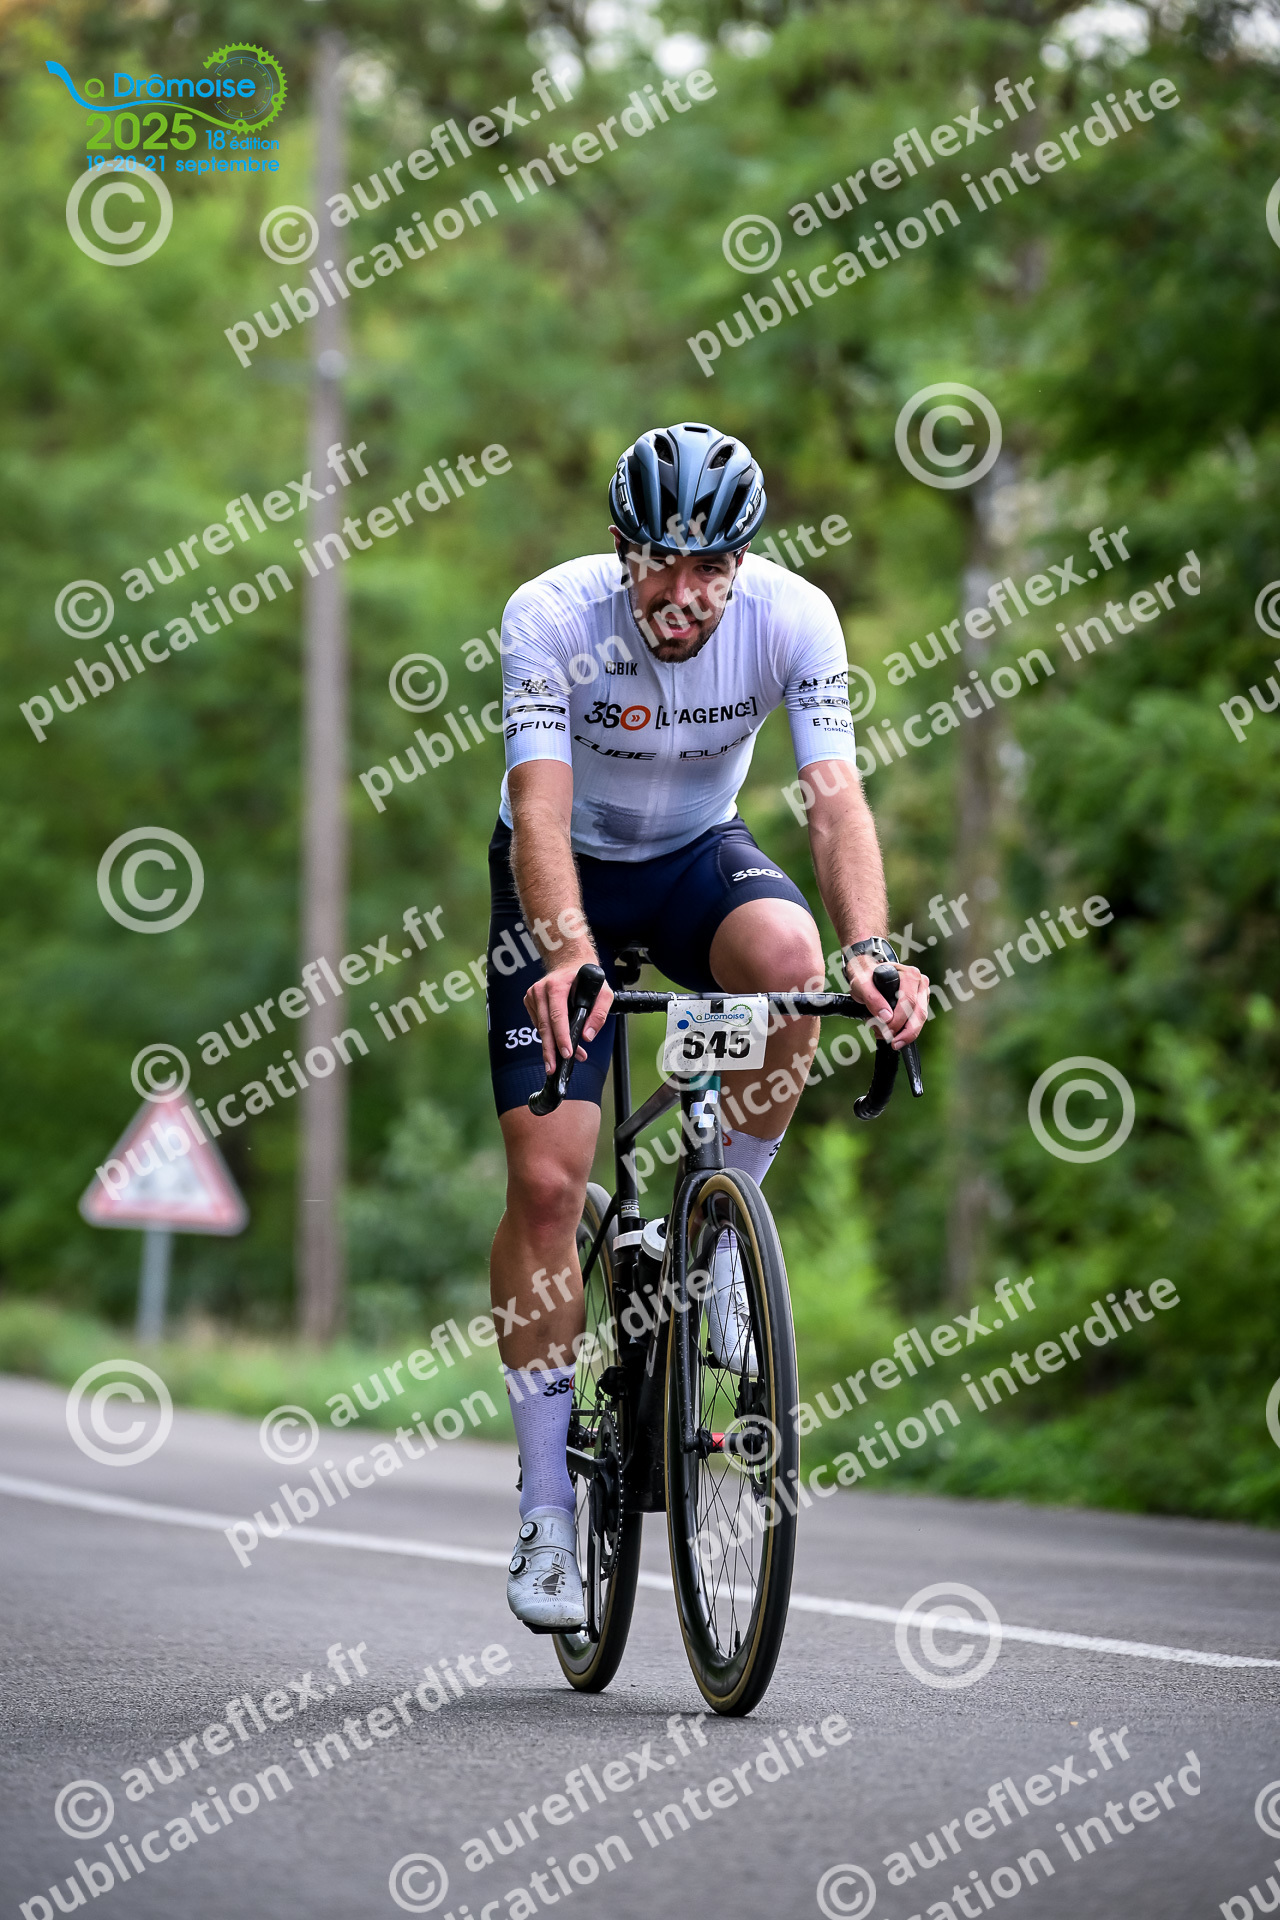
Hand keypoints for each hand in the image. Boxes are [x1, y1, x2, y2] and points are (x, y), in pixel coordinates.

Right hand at [524, 959, 613, 1075]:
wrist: (571, 962)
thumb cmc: (587, 978)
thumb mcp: (604, 992)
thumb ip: (599, 1014)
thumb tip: (587, 1036)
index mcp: (556, 986)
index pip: (557, 1016)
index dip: (561, 1037)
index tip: (566, 1053)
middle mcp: (540, 990)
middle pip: (544, 1026)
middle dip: (550, 1050)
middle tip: (553, 1068)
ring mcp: (533, 995)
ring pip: (540, 1028)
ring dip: (552, 1045)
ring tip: (565, 1059)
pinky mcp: (530, 1001)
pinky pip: (538, 1024)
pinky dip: (549, 1036)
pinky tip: (559, 1043)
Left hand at [843, 953, 928, 1049]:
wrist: (867, 973)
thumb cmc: (865, 976)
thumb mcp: (861, 984)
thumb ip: (872, 998)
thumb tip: (887, 1017)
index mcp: (909, 975)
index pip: (908, 1003)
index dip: (898, 1021)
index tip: (886, 1032)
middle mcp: (920, 983)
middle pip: (918, 1013)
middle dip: (904, 1032)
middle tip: (891, 1042)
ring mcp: (922, 993)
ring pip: (919, 1019)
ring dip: (904, 1033)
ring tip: (884, 1035)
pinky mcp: (920, 1003)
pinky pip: (916, 1021)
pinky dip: (904, 1030)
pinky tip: (890, 1032)